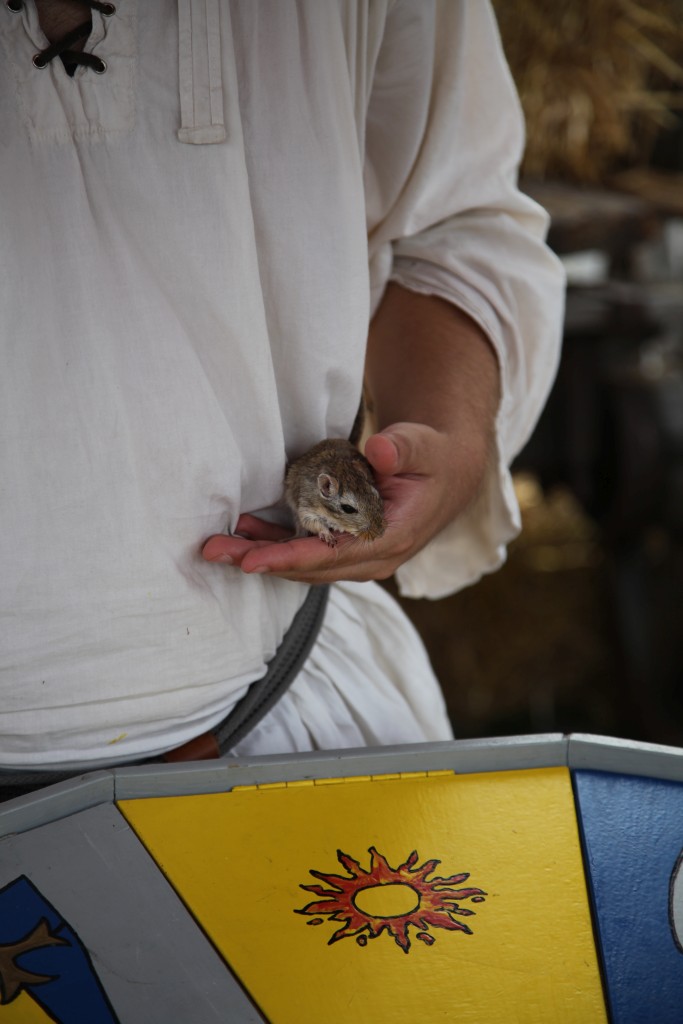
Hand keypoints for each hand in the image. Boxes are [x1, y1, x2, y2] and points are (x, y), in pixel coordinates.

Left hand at [201, 421, 488, 583]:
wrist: (449, 474)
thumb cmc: (434, 458)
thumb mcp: (424, 447)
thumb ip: (402, 448)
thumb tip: (379, 450)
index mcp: (392, 539)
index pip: (331, 556)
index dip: (288, 559)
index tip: (250, 561)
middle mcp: (374, 558)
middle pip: (308, 567)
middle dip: (260, 560)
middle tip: (215, 550)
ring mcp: (361, 557)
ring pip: (304, 564)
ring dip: (263, 554)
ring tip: (221, 544)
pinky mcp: (350, 549)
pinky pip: (309, 552)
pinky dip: (278, 545)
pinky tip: (250, 531)